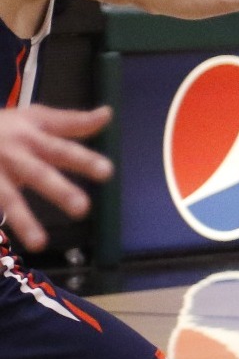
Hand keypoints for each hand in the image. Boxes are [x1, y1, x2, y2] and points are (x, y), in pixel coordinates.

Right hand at [0, 106, 112, 249]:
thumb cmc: (4, 126)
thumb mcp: (36, 117)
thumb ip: (72, 122)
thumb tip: (107, 114)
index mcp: (32, 138)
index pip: (63, 149)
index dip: (84, 160)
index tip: (107, 172)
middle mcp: (12, 155)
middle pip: (37, 174)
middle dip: (58, 190)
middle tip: (82, 208)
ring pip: (6, 197)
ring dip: (23, 221)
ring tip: (40, 243)